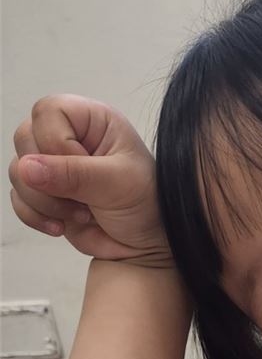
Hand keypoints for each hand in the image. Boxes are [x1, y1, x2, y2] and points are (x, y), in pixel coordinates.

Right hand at [9, 95, 171, 265]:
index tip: (84, 168)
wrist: (146, 246)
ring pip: (18, 171)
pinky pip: (18, 199)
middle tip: (84, 197)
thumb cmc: (146, 206)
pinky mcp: (45, 195)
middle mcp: (68, 138)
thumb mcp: (118, 184)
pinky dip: (35, 216)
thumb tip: (27, 168)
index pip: (48, 112)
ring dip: (44, 201)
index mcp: (91, 121)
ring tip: (82, 214)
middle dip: (49, 177)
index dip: (57, 143)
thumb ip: (74, 174)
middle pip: (24, 138)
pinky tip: (61, 226)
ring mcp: (53, 168)